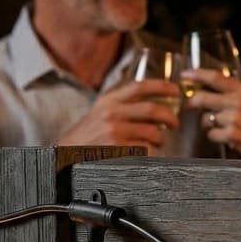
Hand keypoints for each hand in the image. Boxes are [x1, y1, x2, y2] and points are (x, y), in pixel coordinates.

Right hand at [59, 79, 180, 149]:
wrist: (65, 154)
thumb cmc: (85, 136)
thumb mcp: (98, 112)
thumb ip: (120, 105)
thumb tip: (150, 105)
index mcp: (109, 101)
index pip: (140, 87)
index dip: (162, 87)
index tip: (175, 90)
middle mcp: (112, 113)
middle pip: (152, 109)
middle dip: (170, 117)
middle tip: (174, 123)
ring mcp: (114, 132)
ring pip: (152, 132)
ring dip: (160, 138)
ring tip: (158, 142)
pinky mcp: (117, 149)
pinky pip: (145, 149)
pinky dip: (151, 151)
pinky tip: (147, 152)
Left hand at [181, 68, 240, 161]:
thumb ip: (232, 94)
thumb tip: (206, 89)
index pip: (216, 77)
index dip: (197, 74)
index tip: (184, 74)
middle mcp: (238, 102)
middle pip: (202, 98)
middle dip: (191, 103)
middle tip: (189, 107)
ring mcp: (234, 118)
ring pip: (205, 119)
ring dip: (209, 124)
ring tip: (224, 127)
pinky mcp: (232, 134)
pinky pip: (211, 134)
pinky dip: (215, 137)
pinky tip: (227, 137)